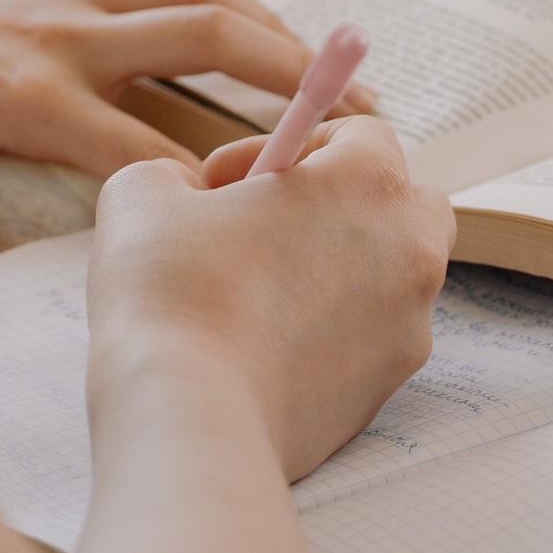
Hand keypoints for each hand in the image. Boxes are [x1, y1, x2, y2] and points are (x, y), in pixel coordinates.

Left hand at [0, 0, 376, 302]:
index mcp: (26, 98)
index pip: (151, 142)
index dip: (223, 173)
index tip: (287, 204)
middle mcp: (62, 32)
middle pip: (203, 35)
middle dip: (289, 71)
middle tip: (358, 113)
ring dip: (267, 14)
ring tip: (326, 64)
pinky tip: (242, 12)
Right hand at [86, 118, 453, 482]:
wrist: (191, 418)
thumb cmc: (172, 293)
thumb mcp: (144, 192)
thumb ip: (176, 173)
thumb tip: (188, 196)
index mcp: (367, 182)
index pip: (362, 134)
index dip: (290, 144)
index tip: (231, 183)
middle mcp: (408, 248)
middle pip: (402, 198)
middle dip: (342, 200)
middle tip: (266, 224)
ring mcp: (406, 324)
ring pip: (394, 272)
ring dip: (340, 265)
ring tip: (260, 287)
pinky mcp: (388, 388)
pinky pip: (373, 337)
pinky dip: (333, 330)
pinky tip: (266, 343)